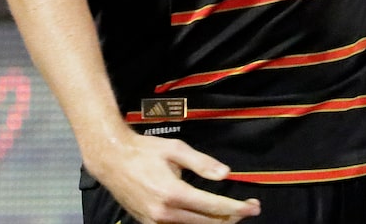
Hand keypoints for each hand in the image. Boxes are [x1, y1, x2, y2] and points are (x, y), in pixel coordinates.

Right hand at [84, 130, 259, 223]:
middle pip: (205, 223)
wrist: (112, 160)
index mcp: (173, 193)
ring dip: (215, 223)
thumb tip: (226, 174)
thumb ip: (202, 163)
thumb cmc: (145, 151)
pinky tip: (207, 217)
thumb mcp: (177, 149)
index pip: (212, 207)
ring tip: (232, 213)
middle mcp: (163, 214)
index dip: (236, 208)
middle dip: (231, 218)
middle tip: (249, 209)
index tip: (254, 207)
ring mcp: (154, 222)